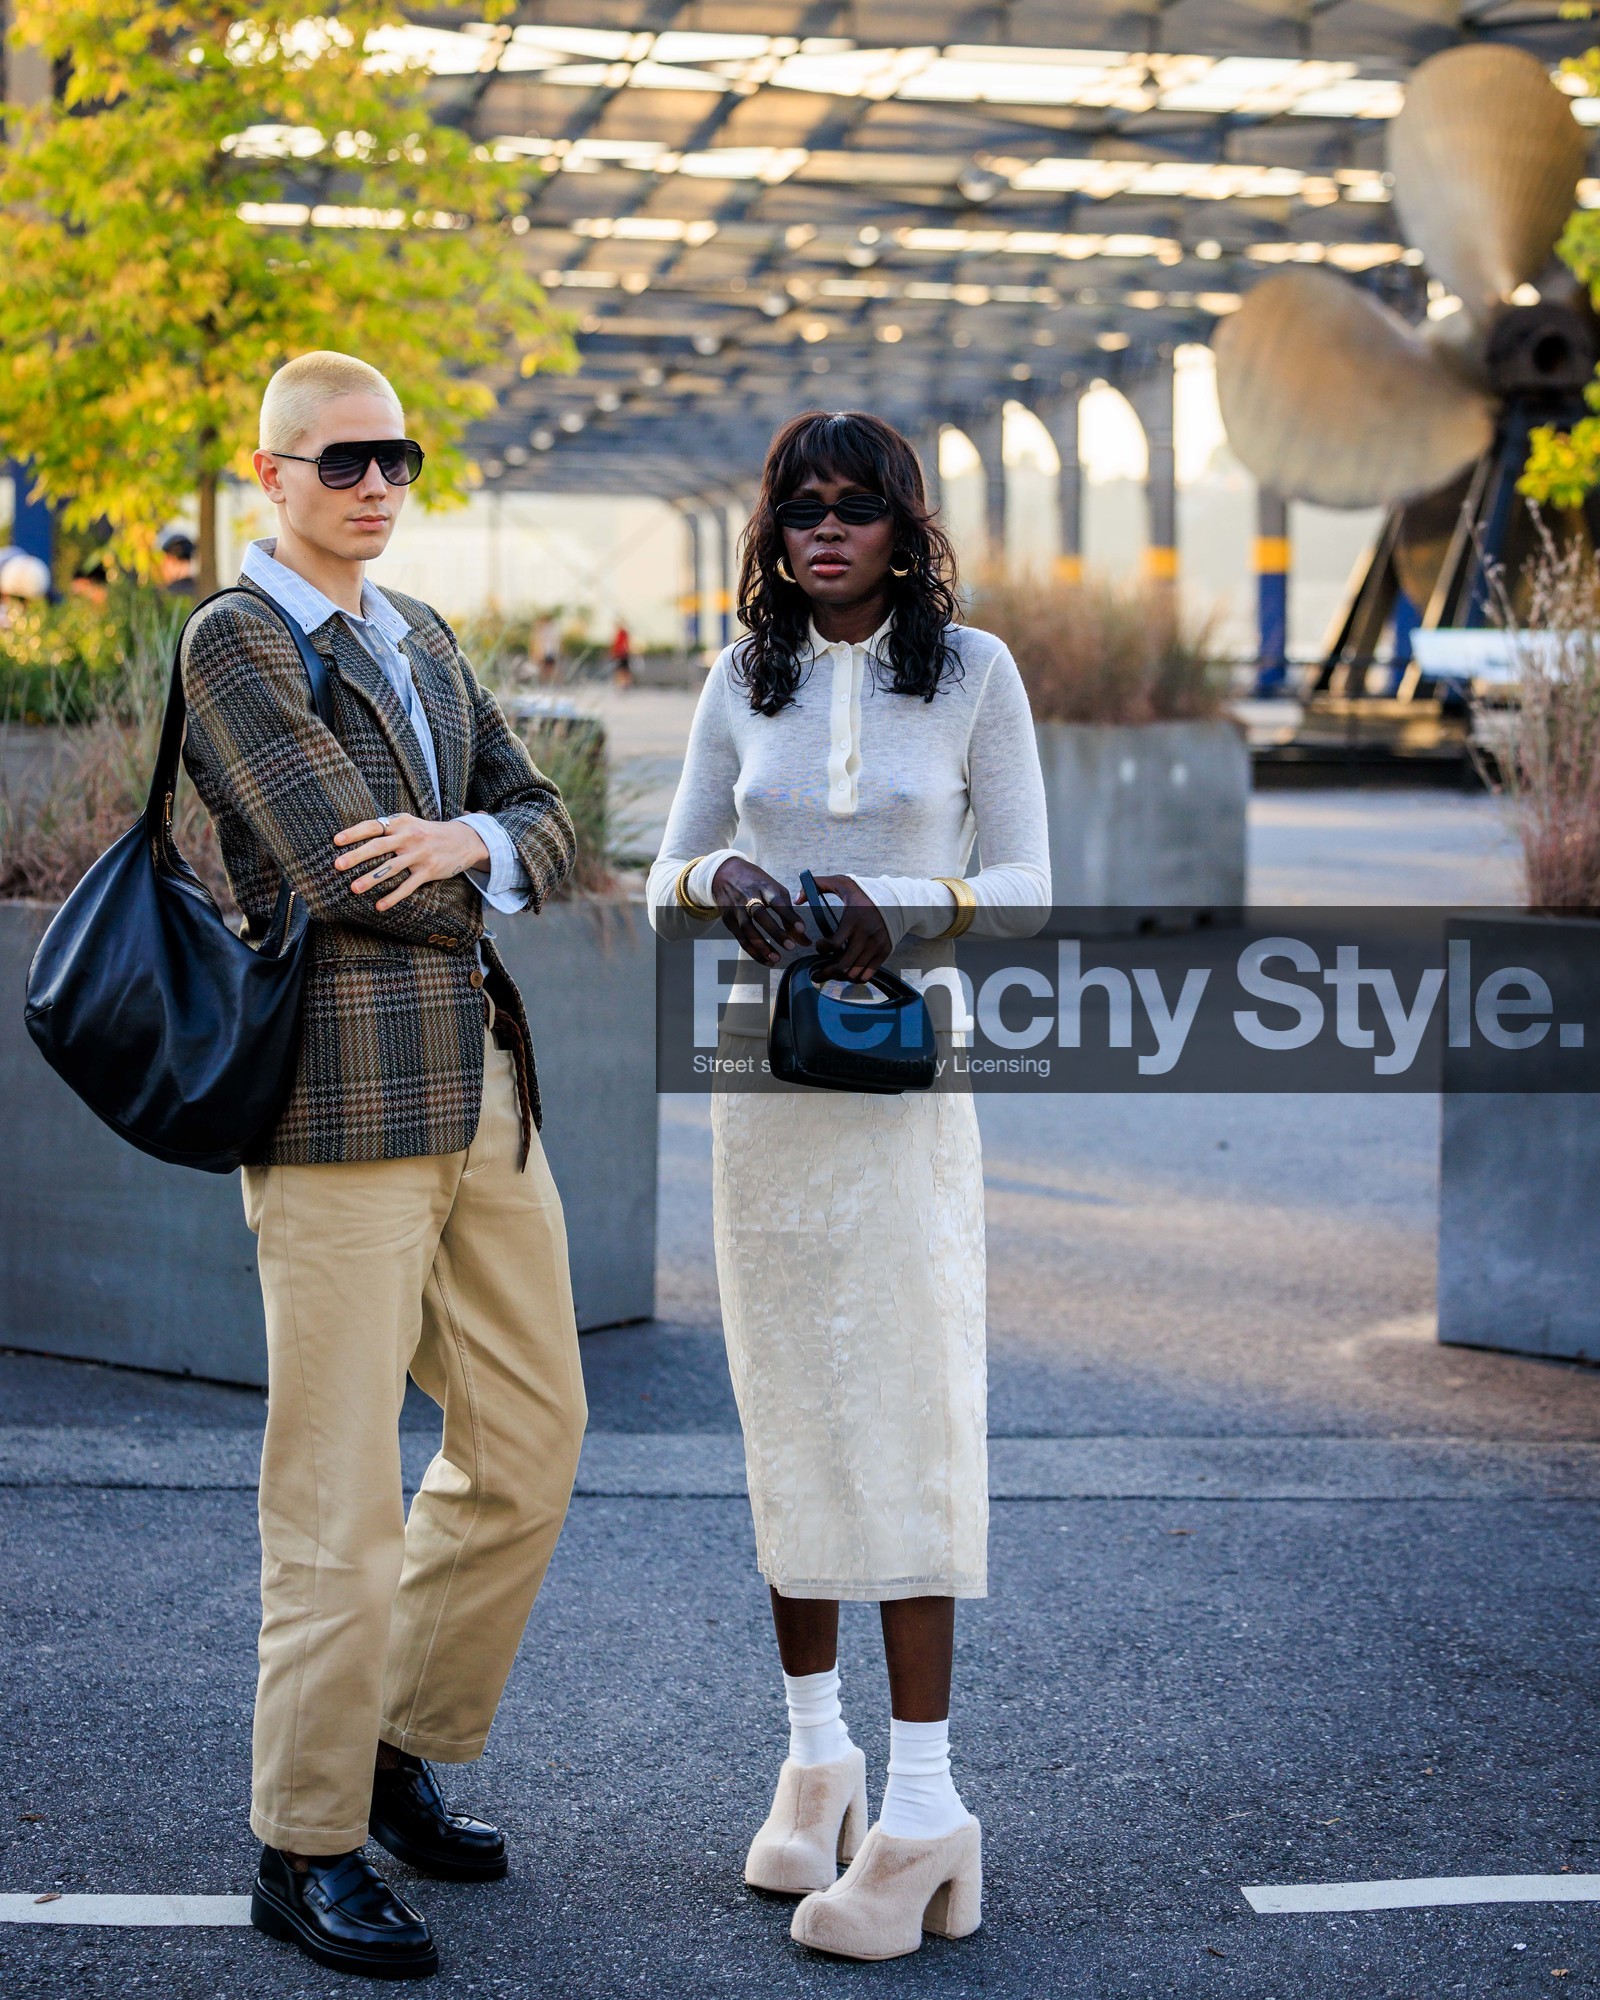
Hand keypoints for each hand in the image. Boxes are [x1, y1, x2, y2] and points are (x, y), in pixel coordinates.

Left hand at [333, 814, 490, 911]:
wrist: (463, 840)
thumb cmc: (427, 833)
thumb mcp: (409, 823)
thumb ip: (387, 828)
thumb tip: (356, 836)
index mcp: (401, 824)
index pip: (373, 826)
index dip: (354, 833)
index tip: (336, 841)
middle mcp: (409, 838)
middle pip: (378, 847)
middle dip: (356, 856)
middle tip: (338, 865)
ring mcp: (419, 855)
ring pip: (391, 868)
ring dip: (371, 879)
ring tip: (354, 889)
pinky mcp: (428, 871)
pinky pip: (408, 886)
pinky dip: (393, 897)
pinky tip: (379, 906)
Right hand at [710, 857, 807, 966]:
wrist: (725, 874)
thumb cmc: (757, 884)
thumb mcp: (774, 890)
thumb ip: (789, 913)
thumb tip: (804, 938)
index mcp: (763, 886)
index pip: (778, 901)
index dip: (790, 915)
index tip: (802, 929)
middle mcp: (748, 896)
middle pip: (760, 915)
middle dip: (776, 932)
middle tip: (791, 946)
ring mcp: (736, 909)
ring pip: (748, 929)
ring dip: (762, 946)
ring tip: (777, 958)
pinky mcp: (729, 920)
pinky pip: (741, 939)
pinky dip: (754, 952)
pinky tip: (766, 960)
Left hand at [807, 874, 891, 983]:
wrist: (896, 899)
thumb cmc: (864, 892)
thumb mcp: (842, 882)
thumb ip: (818, 884)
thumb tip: (797, 899)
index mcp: (853, 920)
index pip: (833, 944)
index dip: (821, 948)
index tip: (819, 945)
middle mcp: (865, 935)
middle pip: (842, 964)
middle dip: (825, 972)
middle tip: (816, 974)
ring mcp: (876, 946)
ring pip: (854, 973)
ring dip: (839, 976)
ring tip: (831, 974)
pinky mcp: (884, 952)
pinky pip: (867, 975)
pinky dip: (855, 978)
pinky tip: (847, 974)